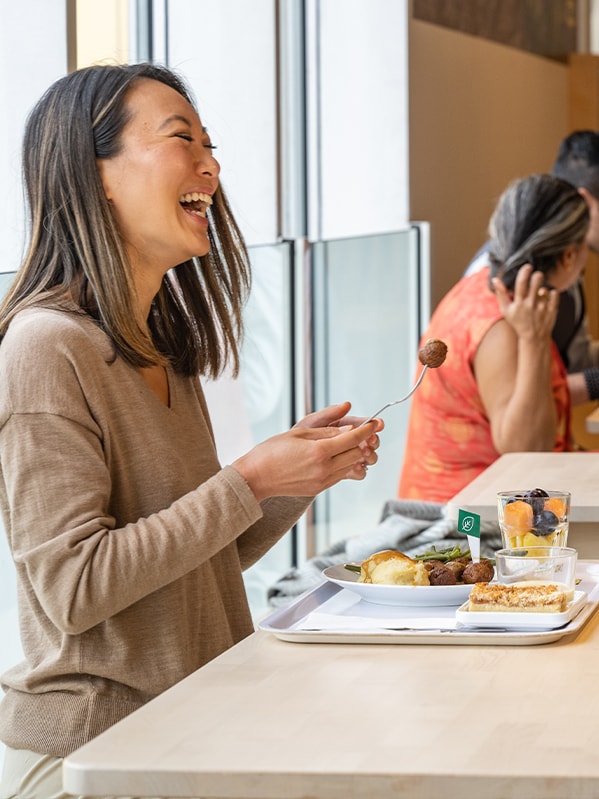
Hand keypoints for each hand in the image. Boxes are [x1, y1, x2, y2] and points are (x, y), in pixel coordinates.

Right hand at [232, 402, 382, 501]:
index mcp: (319, 451)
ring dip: (354, 455)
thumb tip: (348, 429)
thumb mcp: (299, 434)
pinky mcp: (319, 489)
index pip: (352, 439)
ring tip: (349, 444)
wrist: (256, 478)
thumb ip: (326, 432)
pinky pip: (340, 475)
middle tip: (363, 432)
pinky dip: (343, 465)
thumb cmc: (272, 451)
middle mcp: (324, 468)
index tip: (375, 423)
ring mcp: (322, 481)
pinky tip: (336, 457)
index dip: (366, 430)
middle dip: (363, 442)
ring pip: (351, 466)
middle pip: (357, 454)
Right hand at [492, 264, 557, 342]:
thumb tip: (495, 279)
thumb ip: (501, 294)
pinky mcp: (552, 310)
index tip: (527, 266)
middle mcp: (530, 305)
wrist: (533, 337)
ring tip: (539, 294)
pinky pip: (555, 295)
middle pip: (536, 283)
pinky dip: (552, 293)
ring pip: (545, 289)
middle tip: (537, 275)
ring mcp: (542, 307)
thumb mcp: (506, 310)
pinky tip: (547, 297)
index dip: (524, 272)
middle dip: (537, 276)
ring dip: (542, 289)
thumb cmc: (518, 322)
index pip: (521, 284)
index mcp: (518, 303)